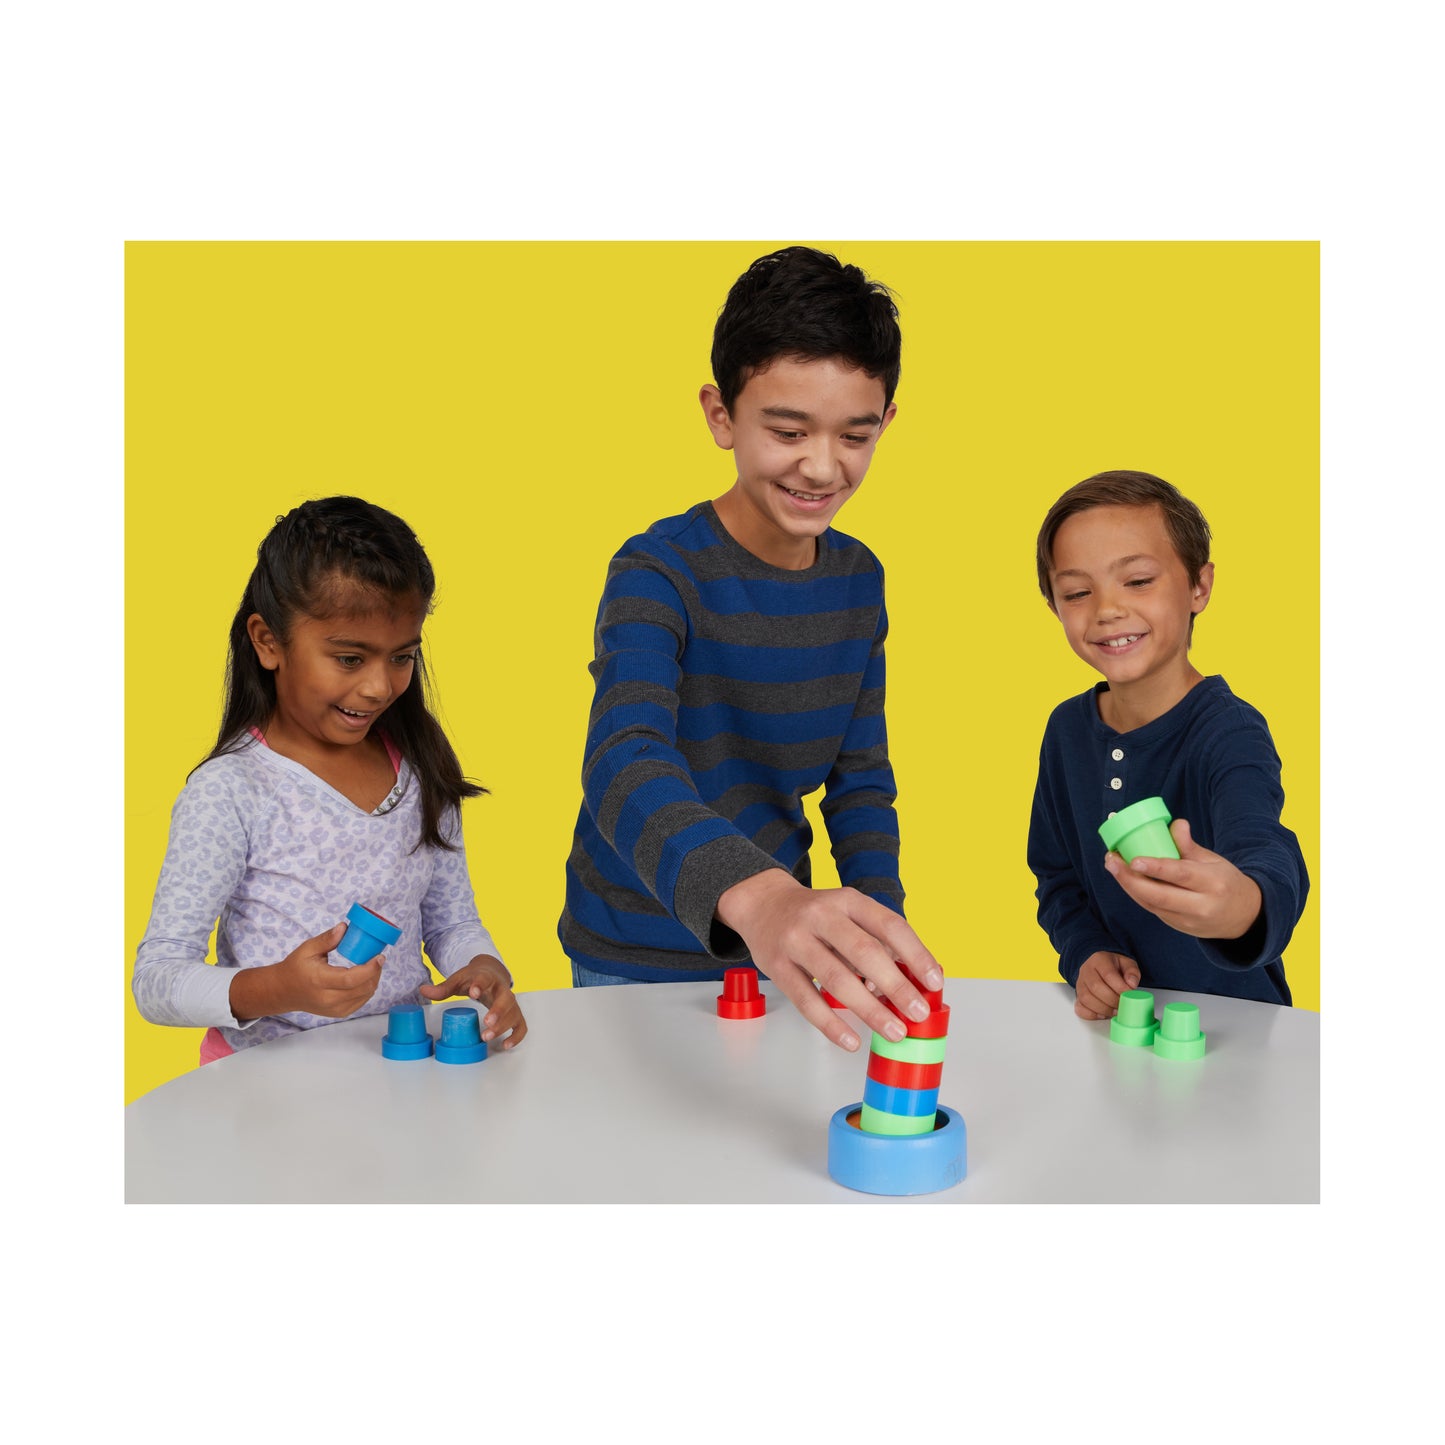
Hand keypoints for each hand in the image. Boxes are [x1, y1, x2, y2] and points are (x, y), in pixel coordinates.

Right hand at [230, 922, 384, 1021]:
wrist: (284, 991)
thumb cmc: (295, 968)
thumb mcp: (307, 949)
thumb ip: (327, 939)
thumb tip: (344, 927)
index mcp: (320, 981)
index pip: (351, 979)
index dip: (370, 968)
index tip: (380, 956)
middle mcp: (328, 999)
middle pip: (363, 988)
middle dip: (376, 972)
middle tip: (378, 957)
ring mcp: (335, 1009)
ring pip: (365, 995)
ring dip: (373, 980)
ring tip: (372, 965)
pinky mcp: (339, 1013)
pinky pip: (361, 1001)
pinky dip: (367, 988)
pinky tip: (365, 977)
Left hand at [419, 955, 527, 1048]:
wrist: (492, 972)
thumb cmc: (475, 978)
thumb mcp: (459, 979)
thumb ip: (443, 987)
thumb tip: (423, 990)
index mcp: (487, 977)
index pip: (486, 979)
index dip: (480, 985)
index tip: (473, 992)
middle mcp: (502, 989)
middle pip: (506, 999)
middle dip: (498, 1011)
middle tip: (487, 1022)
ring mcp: (511, 1002)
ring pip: (514, 1013)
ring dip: (503, 1025)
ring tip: (487, 1036)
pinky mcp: (515, 1013)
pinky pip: (521, 1025)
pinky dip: (517, 1035)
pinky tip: (505, 1044)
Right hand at [716, 871, 942, 1051]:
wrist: (762, 904)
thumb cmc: (815, 915)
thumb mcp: (846, 912)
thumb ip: (874, 940)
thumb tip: (909, 981)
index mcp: (847, 900)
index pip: (889, 925)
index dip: (915, 954)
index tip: (934, 982)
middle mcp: (821, 916)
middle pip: (864, 952)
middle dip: (896, 986)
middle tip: (917, 1013)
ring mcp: (796, 941)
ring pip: (837, 979)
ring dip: (869, 1010)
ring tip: (893, 1031)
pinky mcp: (776, 967)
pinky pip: (806, 1001)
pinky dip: (831, 1024)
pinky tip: (851, 1040)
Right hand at [1074, 950, 1139, 1019]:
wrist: (1098, 965)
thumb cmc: (1113, 966)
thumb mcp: (1126, 963)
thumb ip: (1132, 972)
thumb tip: (1131, 984)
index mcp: (1099, 961)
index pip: (1108, 974)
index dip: (1120, 987)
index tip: (1129, 994)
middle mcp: (1086, 971)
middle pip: (1096, 988)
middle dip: (1112, 1000)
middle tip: (1123, 1005)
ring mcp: (1080, 984)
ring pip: (1087, 999)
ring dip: (1104, 1009)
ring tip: (1116, 1011)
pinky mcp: (1078, 996)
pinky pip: (1080, 1008)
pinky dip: (1092, 1014)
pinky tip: (1103, 1014)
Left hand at [1104, 818, 1262, 939]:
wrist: (1244, 917)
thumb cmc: (1226, 882)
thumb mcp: (1214, 861)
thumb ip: (1190, 845)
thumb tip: (1176, 824)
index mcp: (1213, 883)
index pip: (1181, 875)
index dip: (1156, 868)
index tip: (1134, 860)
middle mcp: (1201, 905)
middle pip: (1159, 895)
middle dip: (1130, 879)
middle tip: (1112, 861)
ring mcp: (1188, 920)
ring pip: (1152, 904)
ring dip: (1128, 885)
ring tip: (1113, 866)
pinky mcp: (1179, 927)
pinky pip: (1153, 910)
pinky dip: (1138, 894)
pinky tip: (1126, 879)